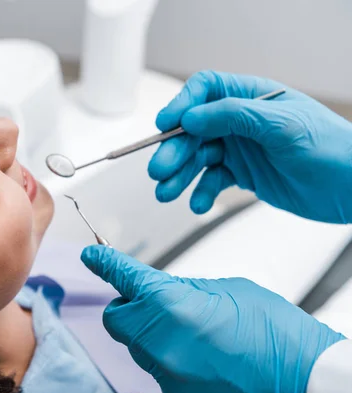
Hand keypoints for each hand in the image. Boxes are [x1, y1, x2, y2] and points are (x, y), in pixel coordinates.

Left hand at [81, 245, 344, 392]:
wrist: (306, 383)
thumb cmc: (276, 333)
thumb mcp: (229, 291)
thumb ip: (185, 289)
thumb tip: (161, 289)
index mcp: (170, 304)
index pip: (123, 277)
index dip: (104, 263)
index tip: (92, 255)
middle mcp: (159, 342)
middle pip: (116, 317)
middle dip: (129, 305)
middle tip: (155, 301)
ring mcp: (165, 374)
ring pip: (136, 345)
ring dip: (152, 332)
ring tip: (193, 331)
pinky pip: (158, 368)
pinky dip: (170, 357)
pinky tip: (201, 355)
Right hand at [148, 70, 351, 222]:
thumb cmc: (330, 148)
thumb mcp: (281, 125)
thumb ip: (233, 116)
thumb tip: (191, 117)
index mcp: (250, 97)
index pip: (205, 91)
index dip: (181, 105)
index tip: (165, 124)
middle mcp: (240, 121)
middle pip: (194, 130)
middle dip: (174, 150)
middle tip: (160, 170)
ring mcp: (240, 148)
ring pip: (198, 159)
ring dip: (180, 176)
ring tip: (166, 193)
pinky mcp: (242, 174)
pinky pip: (212, 182)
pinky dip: (202, 193)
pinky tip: (199, 203)